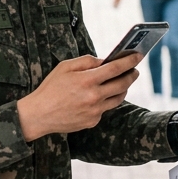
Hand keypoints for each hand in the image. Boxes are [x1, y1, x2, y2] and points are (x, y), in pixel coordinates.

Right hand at [17, 53, 143, 141]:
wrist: (39, 115)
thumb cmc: (50, 88)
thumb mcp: (65, 67)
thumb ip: (86, 61)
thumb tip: (104, 61)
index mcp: (87, 80)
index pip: (116, 68)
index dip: (129, 61)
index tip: (138, 56)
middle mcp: (94, 97)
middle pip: (122, 84)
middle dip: (131, 75)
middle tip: (135, 70)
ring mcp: (95, 111)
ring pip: (118, 98)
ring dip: (123, 89)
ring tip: (122, 82)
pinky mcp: (92, 122)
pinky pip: (105, 109)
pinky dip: (105, 101)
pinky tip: (100, 97)